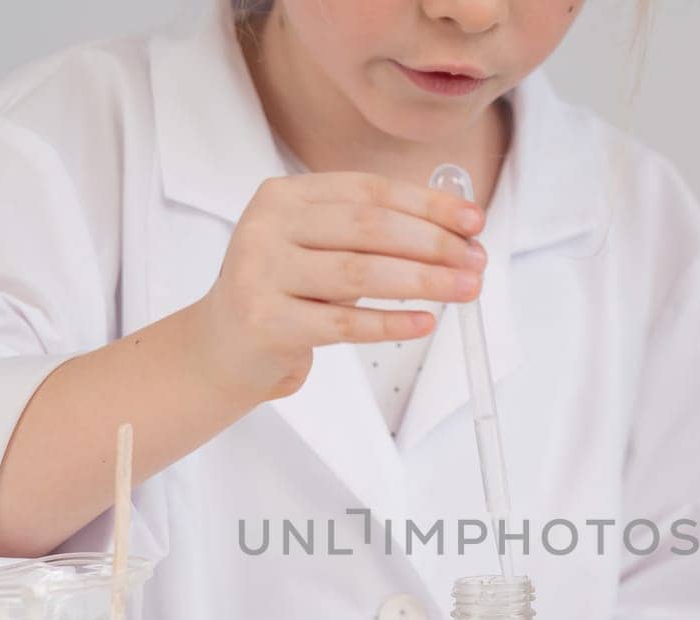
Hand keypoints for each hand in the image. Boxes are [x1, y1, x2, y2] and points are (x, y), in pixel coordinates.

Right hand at [187, 171, 486, 406]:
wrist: (222, 348)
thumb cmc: (284, 293)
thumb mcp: (317, 248)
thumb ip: (371, 234)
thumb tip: (457, 234)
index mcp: (285, 196)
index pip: (370, 191)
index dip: (427, 205)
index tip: (474, 221)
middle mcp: (268, 226)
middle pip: (369, 229)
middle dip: (434, 244)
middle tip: (476, 262)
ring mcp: (261, 273)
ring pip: (361, 274)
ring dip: (424, 281)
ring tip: (465, 290)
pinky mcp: (266, 321)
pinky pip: (344, 323)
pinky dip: (390, 323)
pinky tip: (424, 323)